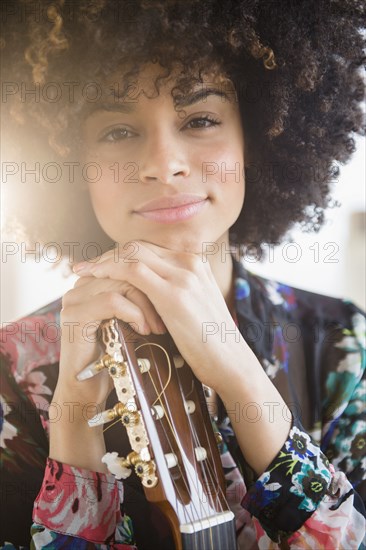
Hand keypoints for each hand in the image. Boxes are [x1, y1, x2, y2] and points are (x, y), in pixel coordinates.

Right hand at [55, 264, 165, 409]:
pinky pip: (111, 300)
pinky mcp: (75, 314)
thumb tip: (174, 279)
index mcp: (96, 280)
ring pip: (122, 282)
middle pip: (127, 268)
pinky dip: (134, 313)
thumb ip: (143, 297)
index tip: (171, 299)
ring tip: (156, 327)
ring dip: (146, 305)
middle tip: (166, 318)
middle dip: (152, 292)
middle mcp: (82, 285)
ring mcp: (75, 298)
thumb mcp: (134, 321)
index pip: (129, 260)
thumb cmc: (117, 356)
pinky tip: (144, 330)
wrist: (89, 390)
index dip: (153, 277)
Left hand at [73, 241, 246, 391]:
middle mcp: (190, 262)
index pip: (149, 248)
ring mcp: (184, 275)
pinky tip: (95, 279)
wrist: (231, 363)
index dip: (120, 253)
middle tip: (85, 267)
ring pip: (132, 253)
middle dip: (107, 254)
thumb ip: (174, 292)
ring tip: (83, 272)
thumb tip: (146, 293)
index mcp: (195, 263)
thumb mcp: (193, 307)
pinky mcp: (174, 294)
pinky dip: (110, 271)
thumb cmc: (210, 342)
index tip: (100, 264)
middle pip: (138, 246)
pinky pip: (134, 271)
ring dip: (103, 260)